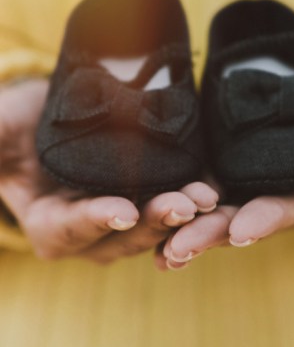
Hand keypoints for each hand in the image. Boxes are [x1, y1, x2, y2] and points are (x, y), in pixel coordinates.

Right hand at [0, 78, 218, 263]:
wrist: (54, 111)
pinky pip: (183, 211)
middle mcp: (94, 232)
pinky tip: (219, 192)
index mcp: (50, 225)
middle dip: (155, 222)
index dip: (96, 220)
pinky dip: (200, 204)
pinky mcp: (157, 199)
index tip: (122, 209)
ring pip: (161, 227)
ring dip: (186, 218)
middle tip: (182, 204)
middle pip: (127, 235)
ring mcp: (130, 220)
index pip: (71, 229)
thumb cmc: (13, 123)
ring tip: (206, 198)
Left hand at [157, 71, 293, 269]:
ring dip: (188, 231)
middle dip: (212, 235)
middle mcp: (286, 197)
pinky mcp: (237, 168)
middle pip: (246, 219)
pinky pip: (206, 189)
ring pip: (219, 211)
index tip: (244, 228)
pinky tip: (147, 216)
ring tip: (155, 251)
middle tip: (177, 250)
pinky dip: (180, 205)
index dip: (270, 217)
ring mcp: (259, 185)